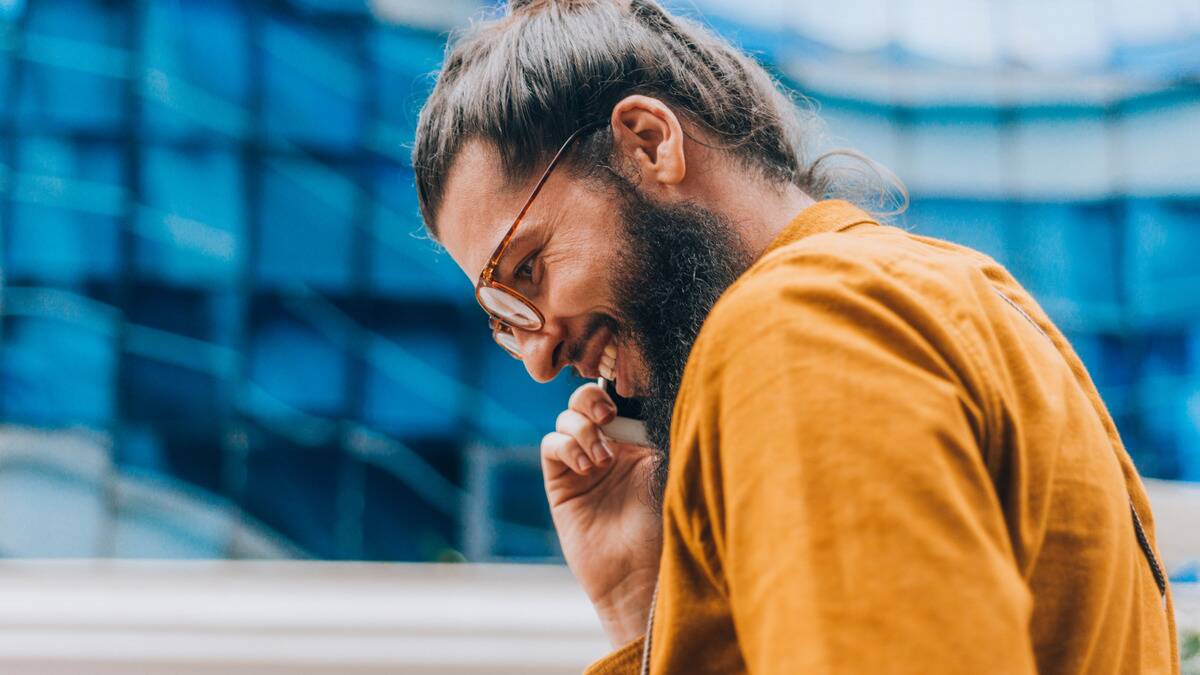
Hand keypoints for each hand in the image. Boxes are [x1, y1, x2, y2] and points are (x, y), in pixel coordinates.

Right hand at [541, 382, 662, 646]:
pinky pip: (551, 445)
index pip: (620, 398)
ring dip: (582, 430)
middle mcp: (610, 447)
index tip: (626, 387)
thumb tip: (649, 393)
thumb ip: (653, 432)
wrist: (636, 575)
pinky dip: (565, 445)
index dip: (618, 386)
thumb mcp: (666, 471)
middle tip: (607, 416)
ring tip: (602, 460)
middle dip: (593, 398)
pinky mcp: (561, 483)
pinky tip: (585, 466)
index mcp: (639, 440)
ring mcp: (583, 464)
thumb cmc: (661, 528)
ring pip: (567, 418)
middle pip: (588, 399)